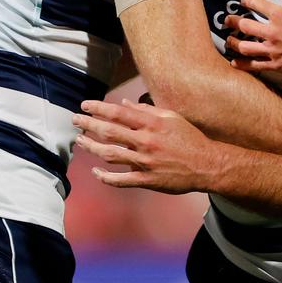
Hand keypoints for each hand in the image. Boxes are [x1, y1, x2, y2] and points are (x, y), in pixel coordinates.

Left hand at [73, 99, 217, 193]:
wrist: (206, 164)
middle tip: (75, 121)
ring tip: (79, 142)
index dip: (98, 108)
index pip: (118, 112)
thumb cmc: (189, 138)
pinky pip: (121, 180)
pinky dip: (105, 177)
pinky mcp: (147, 180)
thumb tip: (123, 102)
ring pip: (110, 155)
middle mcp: (145, 141)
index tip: (84, 105)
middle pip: (109, 132)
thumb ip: (146, 110)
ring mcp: (145, 162)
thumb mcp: (170, 117)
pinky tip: (95, 173)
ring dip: (92, 148)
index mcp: (151, 124)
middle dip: (88, 125)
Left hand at [224, 0, 281, 76]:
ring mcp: (273, 50)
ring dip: (234, 42)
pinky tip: (234, 62)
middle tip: (228, 20)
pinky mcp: (276, 65)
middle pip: (245, 26)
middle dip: (233, 22)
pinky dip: (242, 64)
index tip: (244, 2)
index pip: (256, 4)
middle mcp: (273, 33)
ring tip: (229, 40)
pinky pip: (255, 65)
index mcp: (280, 16)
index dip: (248, 1)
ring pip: (245, 47)